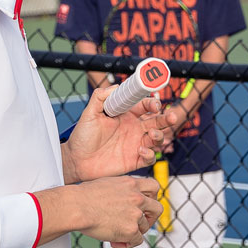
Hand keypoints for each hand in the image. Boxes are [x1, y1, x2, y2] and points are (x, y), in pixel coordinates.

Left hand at [64, 90, 179, 183]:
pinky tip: (140, 151)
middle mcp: (134, 128)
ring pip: (158, 138)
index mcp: (127, 115)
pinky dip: (150, 154)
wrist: (76, 161)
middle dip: (168, 118)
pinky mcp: (135, 160)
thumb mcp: (89, 114)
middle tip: (172, 117)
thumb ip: (100, 97)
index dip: (153, 103)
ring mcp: (136, 144)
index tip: (155, 105)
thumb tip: (116, 86)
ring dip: (160, 135)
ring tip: (151, 135)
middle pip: (158, 121)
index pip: (146, 106)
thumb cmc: (82, 136)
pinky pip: (150, 157)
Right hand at [75, 175, 162, 244]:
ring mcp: (136, 213)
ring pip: (145, 227)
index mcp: (132, 183)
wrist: (76, 207)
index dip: (151, 198)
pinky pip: (137, 240)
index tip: (143, 205)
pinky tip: (114, 241)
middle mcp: (137, 197)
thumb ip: (121, 190)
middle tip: (137, 223)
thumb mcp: (108, 183)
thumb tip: (121, 199)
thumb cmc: (84, 196)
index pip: (154, 187)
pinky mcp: (131, 229)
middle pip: (157, 209)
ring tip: (116, 234)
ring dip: (133, 232)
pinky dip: (127, 243)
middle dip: (150, 218)